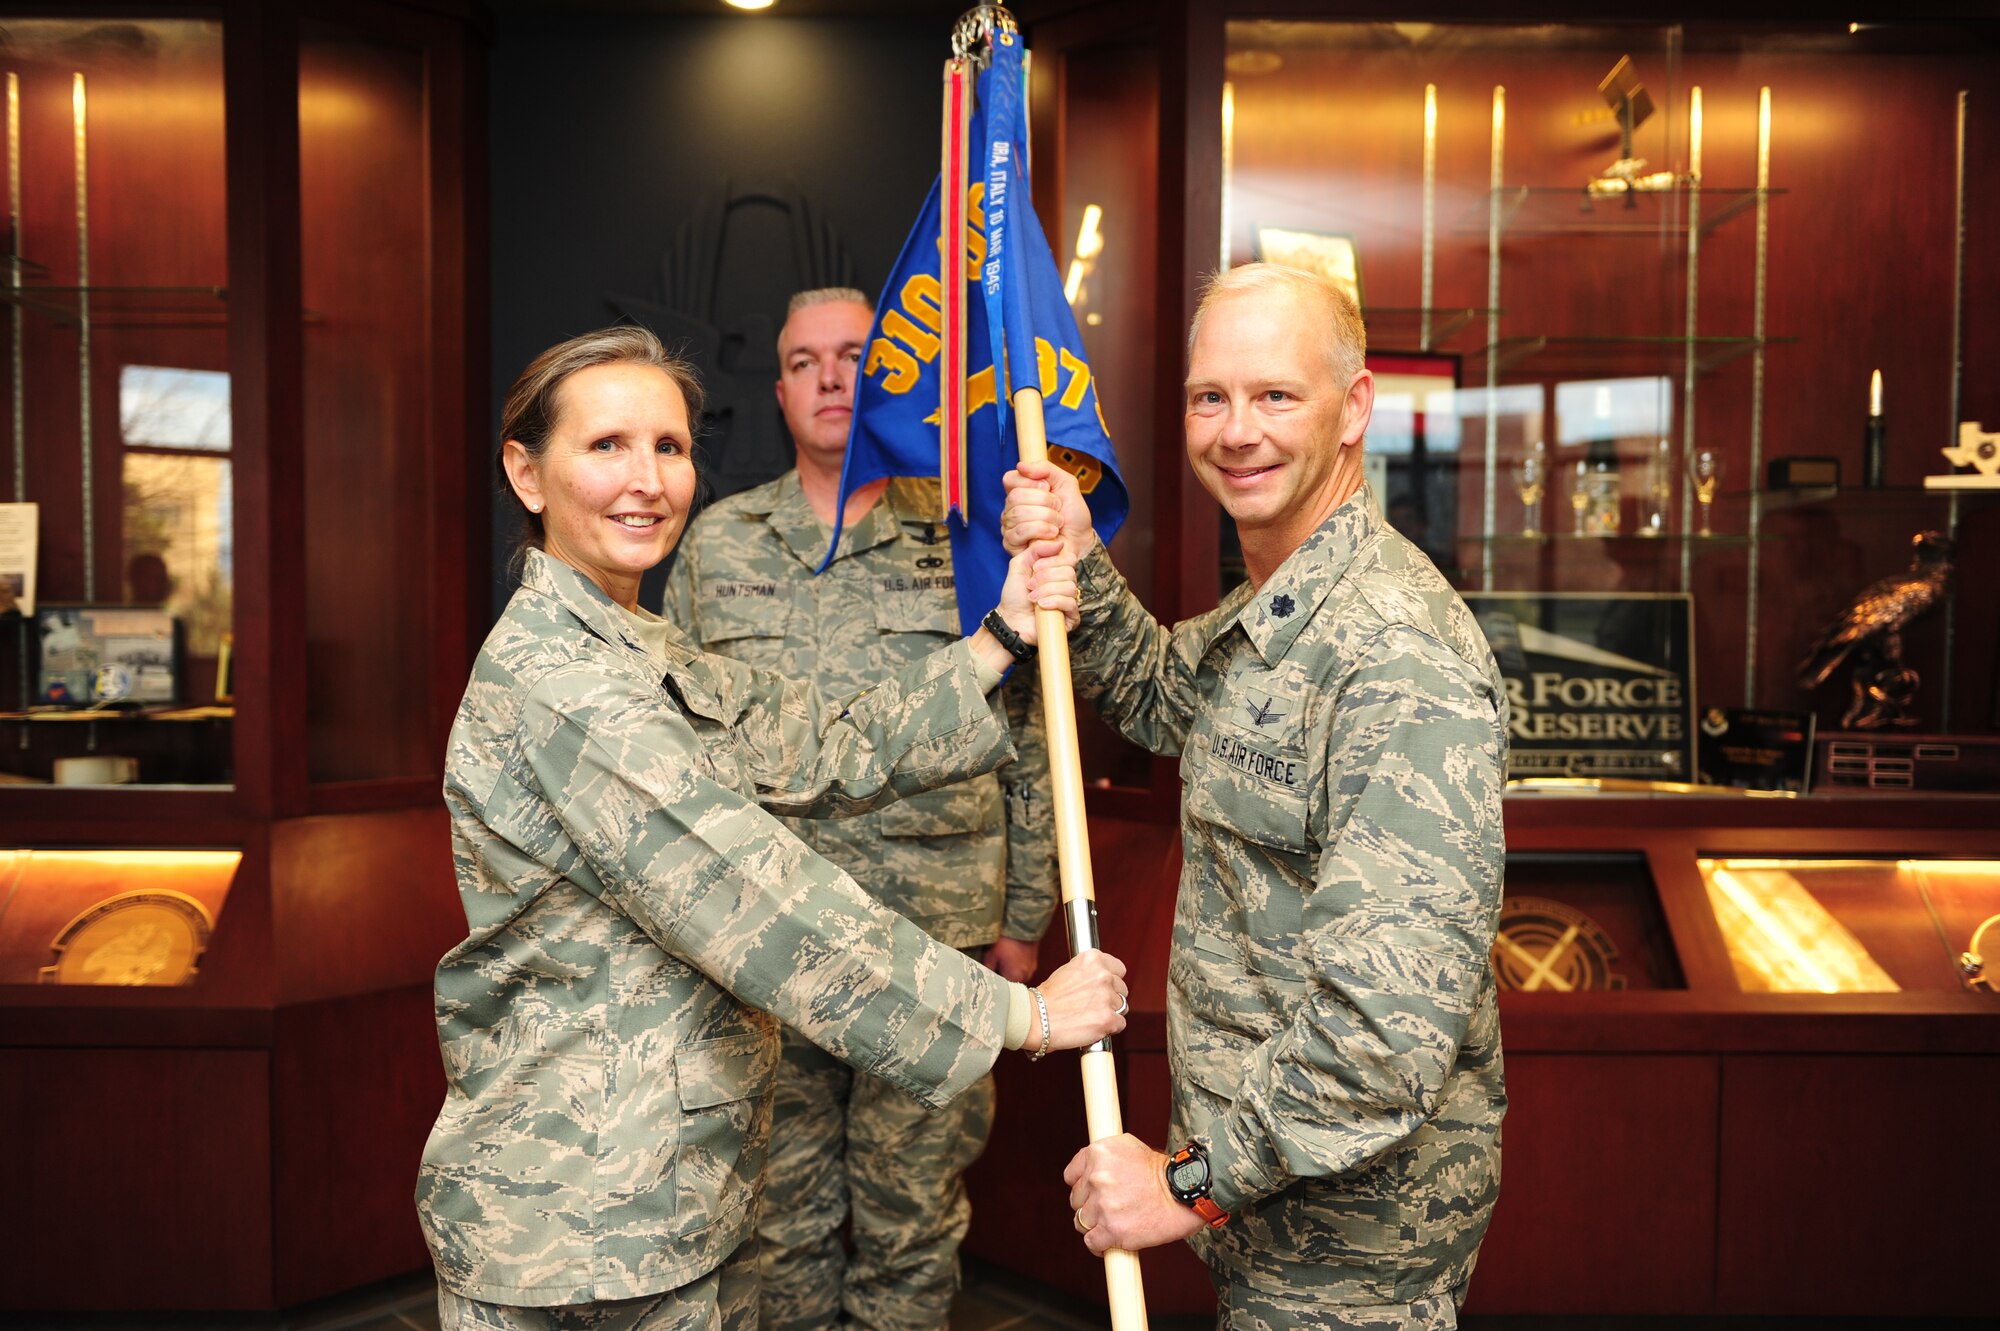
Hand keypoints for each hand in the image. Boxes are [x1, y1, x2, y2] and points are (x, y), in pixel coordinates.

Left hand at [983, 935, 1039, 983]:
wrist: (1023, 925)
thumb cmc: (1007, 941)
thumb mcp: (992, 955)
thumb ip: (987, 970)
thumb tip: (982, 977)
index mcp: (1015, 978)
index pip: (1002, 988)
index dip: (994, 982)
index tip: (987, 976)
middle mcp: (1026, 976)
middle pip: (1011, 982)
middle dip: (1002, 976)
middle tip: (993, 967)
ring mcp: (1031, 968)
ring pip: (1017, 974)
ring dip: (1010, 970)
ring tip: (1002, 960)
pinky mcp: (1034, 960)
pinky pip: (1023, 967)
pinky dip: (1016, 965)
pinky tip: (1010, 957)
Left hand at [994, 538, 1078, 645]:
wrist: (1010, 619)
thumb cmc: (1015, 594)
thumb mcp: (1019, 564)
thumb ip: (1036, 549)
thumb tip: (1060, 543)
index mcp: (1057, 571)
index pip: (1068, 558)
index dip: (1051, 562)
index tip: (1034, 568)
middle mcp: (1066, 584)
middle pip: (1069, 572)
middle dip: (1045, 578)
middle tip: (1030, 585)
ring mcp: (1070, 601)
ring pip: (1070, 587)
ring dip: (1046, 591)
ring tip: (1032, 597)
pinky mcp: (1072, 617)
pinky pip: (1071, 603)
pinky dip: (1054, 602)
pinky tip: (1041, 606)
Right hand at [1003, 461, 1097, 559]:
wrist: (1081, 540)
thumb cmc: (1072, 514)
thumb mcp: (1066, 483)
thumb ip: (1046, 469)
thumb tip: (1020, 466)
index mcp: (1019, 491)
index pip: (1010, 479)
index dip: (1032, 482)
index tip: (1048, 488)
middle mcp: (1010, 508)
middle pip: (1015, 497)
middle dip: (1044, 501)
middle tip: (1057, 508)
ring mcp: (1008, 527)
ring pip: (1018, 514)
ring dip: (1046, 517)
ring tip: (1057, 523)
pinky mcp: (1011, 545)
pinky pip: (1020, 532)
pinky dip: (1042, 530)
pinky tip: (1051, 535)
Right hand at [1035, 947, 1126, 1049]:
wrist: (1035, 1018)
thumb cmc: (1047, 998)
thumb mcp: (1068, 971)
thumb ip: (1089, 972)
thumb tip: (1104, 978)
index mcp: (1093, 959)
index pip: (1118, 968)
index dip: (1111, 980)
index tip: (1103, 988)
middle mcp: (1103, 975)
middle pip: (1121, 989)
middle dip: (1110, 998)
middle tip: (1091, 1005)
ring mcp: (1107, 997)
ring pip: (1121, 1007)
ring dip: (1109, 1013)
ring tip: (1088, 1016)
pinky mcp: (1108, 1019)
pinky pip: (1120, 1024)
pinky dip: (1109, 1028)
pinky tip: (1093, 1026)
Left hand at [1064, 1134, 1203, 1255]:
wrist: (1183, 1194)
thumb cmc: (1161, 1171)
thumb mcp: (1130, 1147)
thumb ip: (1105, 1156)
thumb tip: (1089, 1167)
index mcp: (1097, 1154)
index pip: (1071, 1176)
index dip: (1082, 1187)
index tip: (1092, 1193)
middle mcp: (1096, 1178)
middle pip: (1076, 1201)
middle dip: (1090, 1206)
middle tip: (1111, 1208)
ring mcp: (1102, 1205)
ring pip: (1081, 1222)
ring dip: (1095, 1226)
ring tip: (1114, 1224)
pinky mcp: (1111, 1230)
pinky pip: (1091, 1242)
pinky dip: (1099, 1245)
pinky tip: (1110, 1242)